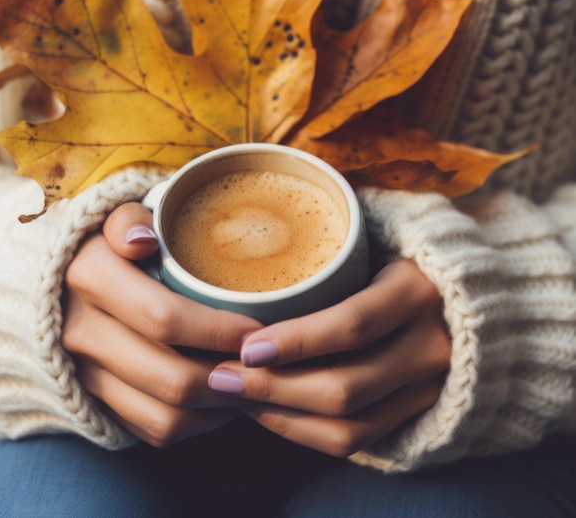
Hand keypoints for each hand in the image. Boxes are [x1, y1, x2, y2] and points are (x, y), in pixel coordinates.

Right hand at [62, 202, 262, 446]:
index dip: (218, 330)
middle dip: (230, 376)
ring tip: (250, 383)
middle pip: (171, 377)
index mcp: (91, 278)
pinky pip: (150, 430)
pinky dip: (195, 424)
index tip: (258, 327)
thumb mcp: (114, 218)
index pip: (164, 318)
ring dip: (217, 407)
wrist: (53, 283)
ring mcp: (84, 373)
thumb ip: (128, 220)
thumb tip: (143, 241)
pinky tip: (221, 400)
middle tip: (264, 363)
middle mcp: (82, 332)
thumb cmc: (106, 245)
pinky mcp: (93, 399)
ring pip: (164, 415)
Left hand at [207, 259, 448, 456]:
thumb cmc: (397, 260)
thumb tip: (249, 257)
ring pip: (349, 425)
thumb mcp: (375, 242)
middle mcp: (431, 345)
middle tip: (221, 377)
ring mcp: (430, 386)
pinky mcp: (418, 412)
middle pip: (345, 387)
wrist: (463, 297)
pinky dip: (306, 432)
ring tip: (236, 396)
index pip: (351, 325)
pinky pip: (359, 441)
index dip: (295, 341)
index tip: (245, 346)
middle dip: (273, 388)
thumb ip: (328, 251)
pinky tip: (269, 412)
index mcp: (417, 291)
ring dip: (282, 416)